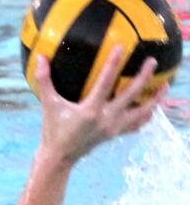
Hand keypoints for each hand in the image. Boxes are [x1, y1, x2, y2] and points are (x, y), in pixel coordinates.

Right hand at [35, 47, 164, 167]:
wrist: (60, 156)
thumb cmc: (52, 129)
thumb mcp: (48, 103)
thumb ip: (44, 81)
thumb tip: (40, 58)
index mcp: (90, 110)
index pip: (106, 82)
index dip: (113, 63)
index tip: (122, 47)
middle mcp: (106, 118)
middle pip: (132, 95)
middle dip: (144, 77)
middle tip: (152, 62)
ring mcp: (114, 127)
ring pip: (142, 112)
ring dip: (155, 99)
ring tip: (164, 86)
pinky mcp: (115, 133)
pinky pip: (137, 124)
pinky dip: (147, 115)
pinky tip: (152, 107)